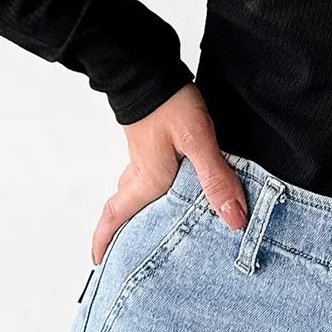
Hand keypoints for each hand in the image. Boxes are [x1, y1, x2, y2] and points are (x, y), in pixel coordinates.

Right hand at [90, 82, 248, 264]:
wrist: (150, 68)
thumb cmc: (169, 103)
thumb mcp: (198, 140)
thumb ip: (216, 179)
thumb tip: (233, 219)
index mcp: (147, 181)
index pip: (117, 218)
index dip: (105, 242)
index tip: (97, 263)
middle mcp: (140, 174)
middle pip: (123, 213)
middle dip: (122, 237)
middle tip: (125, 259)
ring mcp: (142, 158)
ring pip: (134, 195)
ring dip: (136, 215)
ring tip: (151, 232)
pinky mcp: (150, 144)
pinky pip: (145, 178)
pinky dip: (151, 193)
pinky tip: (170, 192)